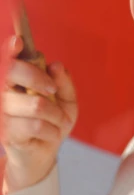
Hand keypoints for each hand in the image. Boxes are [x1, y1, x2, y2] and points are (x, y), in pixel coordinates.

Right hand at [1, 36, 77, 192]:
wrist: (45, 153)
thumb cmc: (53, 121)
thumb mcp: (67, 101)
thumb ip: (64, 82)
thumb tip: (56, 66)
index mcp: (17, 80)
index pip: (7, 60)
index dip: (10, 49)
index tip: (18, 41)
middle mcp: (5, 92)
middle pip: (12, 72)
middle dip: (39, 78)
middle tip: (51, 91)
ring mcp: (3, 112)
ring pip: (35, 103)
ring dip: (55, 114)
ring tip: (58, 121)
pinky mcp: (7, 132)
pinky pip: (37, 125)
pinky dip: (52, 130)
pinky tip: (51, 134)